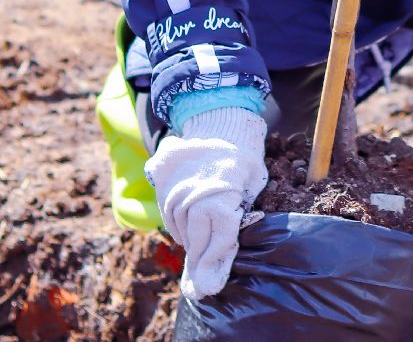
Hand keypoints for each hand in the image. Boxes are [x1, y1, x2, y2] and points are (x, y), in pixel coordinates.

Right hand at [145, 108, 267, 299]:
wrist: (222, 122)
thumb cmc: (244, 159)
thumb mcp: (252, 190)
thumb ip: (236, 221)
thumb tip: (224, 252)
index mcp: (221, 204)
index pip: (217, 245)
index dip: (214, 267)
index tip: (208, 289)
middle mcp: (193, 200)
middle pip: (195, 241)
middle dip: (199, 262)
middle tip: (200, 285)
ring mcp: (174, 190)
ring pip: (178, 228)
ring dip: (189, 239)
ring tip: (197, 249)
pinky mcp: (161, 180)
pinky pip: (167, 213)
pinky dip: (178, 223)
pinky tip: (188, 226)